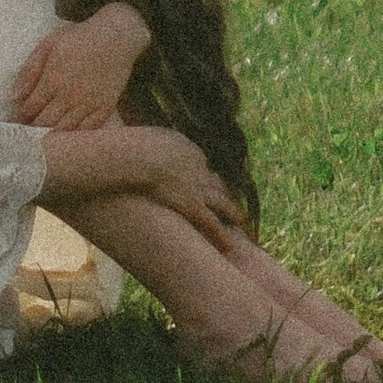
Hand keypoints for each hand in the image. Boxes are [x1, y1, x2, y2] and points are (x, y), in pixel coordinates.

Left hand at [11, 0, 151, 130]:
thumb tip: (14, 97)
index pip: (29, 109)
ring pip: (65, 130)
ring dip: (51, 135)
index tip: (13, 123)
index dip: (18, 118)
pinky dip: (76, 136)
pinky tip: (68, 137)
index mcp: (52, 80)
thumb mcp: (48, 45)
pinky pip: (88, 130)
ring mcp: (89, 103)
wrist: (117, 36)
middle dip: (31, 130)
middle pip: (44, 123)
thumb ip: (29, 71)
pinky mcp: (105, 107)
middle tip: (24, 134)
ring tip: (42, 138)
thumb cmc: (79, 38)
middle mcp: (70, 96)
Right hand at [128, 137, 247, 251]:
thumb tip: (162, 146)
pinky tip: (229, 245)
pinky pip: (212, 222)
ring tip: (241, 222)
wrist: (143, 157)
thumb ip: (165, 143)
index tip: (205, 180)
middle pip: (219, 183)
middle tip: (233, 200)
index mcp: (192, 151)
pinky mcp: (192, 206)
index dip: (204, 173)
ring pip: (223, 202)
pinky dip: (222, 233)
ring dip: (233, 212)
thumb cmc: (141, 144)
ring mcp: (198, 189)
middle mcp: (201, 170)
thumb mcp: (156, 137)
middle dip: (227, 192)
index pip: (202, 164)